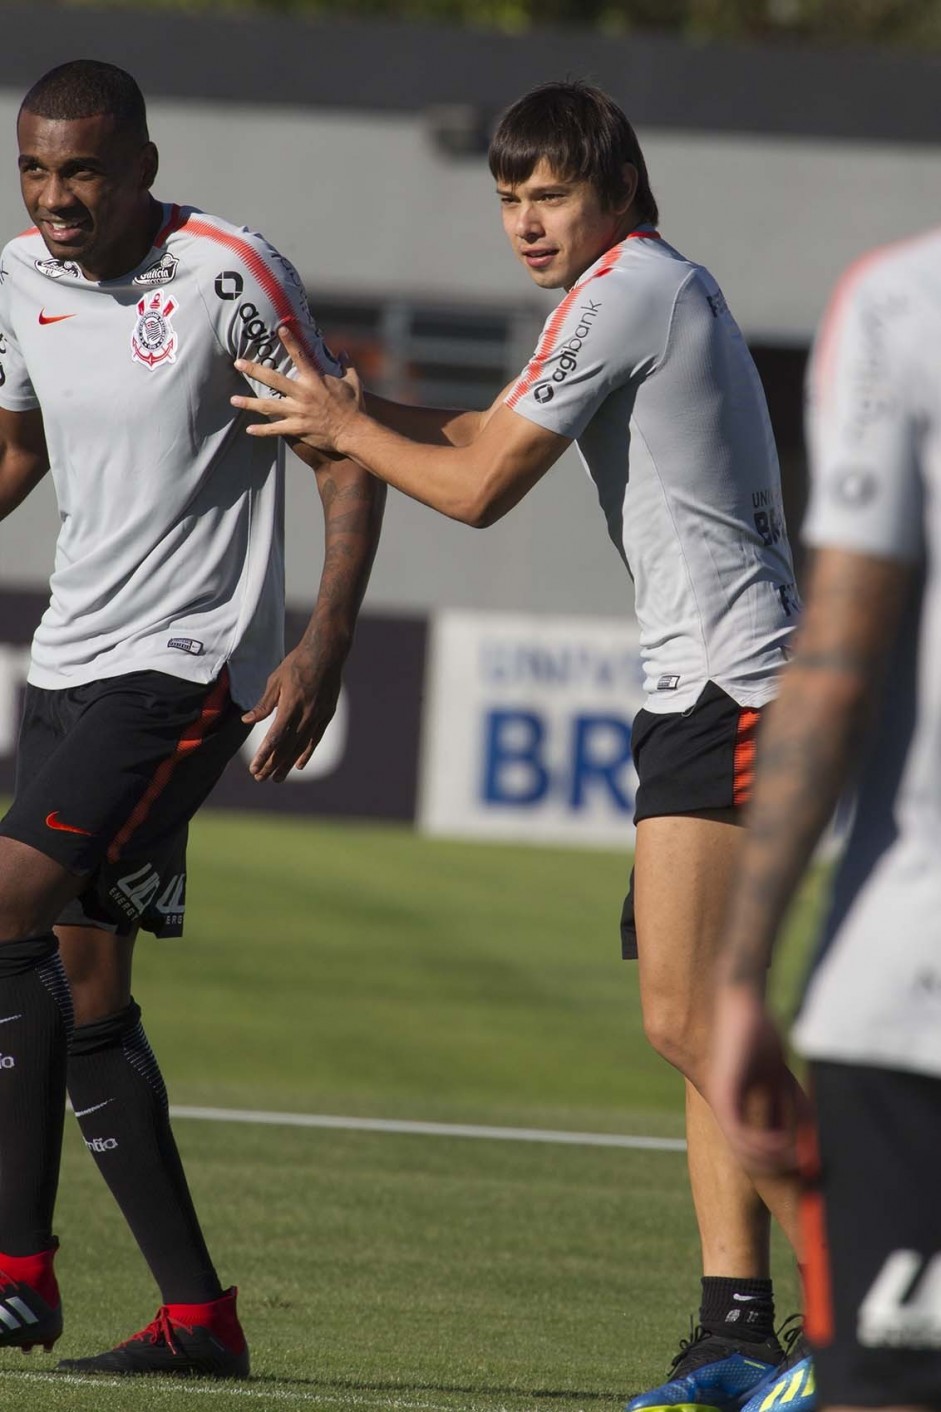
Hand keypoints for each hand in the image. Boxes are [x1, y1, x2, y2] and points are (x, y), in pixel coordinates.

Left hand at [232, 324, 363, 453]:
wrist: (354, 432)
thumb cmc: (354, 406)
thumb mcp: (353, 382)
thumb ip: (347, 365)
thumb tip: (343, 351)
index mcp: (315, 380)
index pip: (300, 355)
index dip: (290, 341)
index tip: (279, 328)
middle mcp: (303, 394)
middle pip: (273, 379)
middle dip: (254, 370)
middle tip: (238, 363)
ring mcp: (298, 412)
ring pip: (268, 406)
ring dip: (249, 403)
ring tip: (233, 400)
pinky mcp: (297, 428)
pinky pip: (276, 429)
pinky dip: (262, 430)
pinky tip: (249, 429)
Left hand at [241, 634, 343, 782]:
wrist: (327, 653)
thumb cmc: (297, 664)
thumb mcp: (276, 680)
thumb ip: (264, 704)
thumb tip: (247, 721)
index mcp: (290, 705)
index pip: (275, 737)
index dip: (264, 755)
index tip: (254, 767)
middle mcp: (306, 714)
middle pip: (287, 746)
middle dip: (272, 764)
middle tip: (260, 778)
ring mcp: (318, 716)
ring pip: (301, 746)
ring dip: (287, 764)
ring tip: (276, 778)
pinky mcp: (326, 715)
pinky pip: (315, 739)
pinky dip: (306, 753)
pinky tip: (299, 765)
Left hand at [709, 982, 808, 1176]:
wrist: (740, 1007)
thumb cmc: (760, 1036)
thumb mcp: (780, 1077)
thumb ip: (791, 1104)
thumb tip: (811, 1133)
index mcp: (741, 1106)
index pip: (755, 1148)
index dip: (778, 1162)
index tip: (804, 1168)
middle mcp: (728, 1107)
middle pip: (747, 1155)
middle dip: (775, 1168)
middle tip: (803, 1173)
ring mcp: (723, 1100)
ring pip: (742, 1148)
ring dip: (770, 1159)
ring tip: (794, 1160)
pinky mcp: (724, 1091)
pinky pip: (737, 1129)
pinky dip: (761, 1142)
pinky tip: (782, 1144)